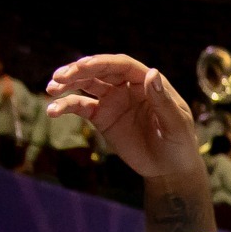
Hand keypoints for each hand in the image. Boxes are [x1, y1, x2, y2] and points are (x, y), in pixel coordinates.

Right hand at [44, 55, 200, 179]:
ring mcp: (112, 100)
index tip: (82, 66)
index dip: (101, 63)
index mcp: (147, 82)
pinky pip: (80, 107)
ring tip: (51, 88)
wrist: (169, 169)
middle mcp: (126, 86)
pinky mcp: (101, 117)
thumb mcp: (176, 123)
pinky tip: (53, 111)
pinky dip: (65, 106)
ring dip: (67, 84)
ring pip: (86, 85)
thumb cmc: (179, 144)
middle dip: (78, 71)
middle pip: (99, 71)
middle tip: (60, 77)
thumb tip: (151, 72)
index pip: (121, 65)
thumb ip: (163, 100)